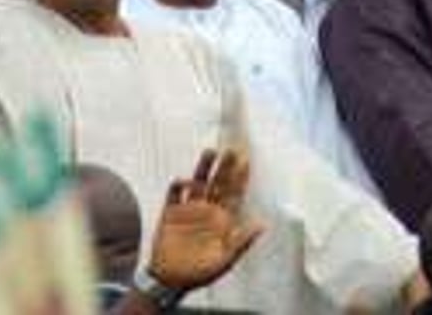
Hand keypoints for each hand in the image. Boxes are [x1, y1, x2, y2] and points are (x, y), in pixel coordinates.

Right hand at [146, 148, 263, 291]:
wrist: (170, 280)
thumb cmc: (199, 273)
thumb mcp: (225, 261)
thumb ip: (241, 242)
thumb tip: (262, 225)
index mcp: (223, 221)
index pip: (234, 194)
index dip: (241, 179)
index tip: (246, 162)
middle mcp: (207, 211)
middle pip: (218, 184)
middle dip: (225, 167)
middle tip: (231, 151)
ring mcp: (189, 210)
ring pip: (198, 183)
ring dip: (204, 168)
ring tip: (210, 152)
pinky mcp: (170, 213)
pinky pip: (175, 194)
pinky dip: (180, 185)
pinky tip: (185, 182)